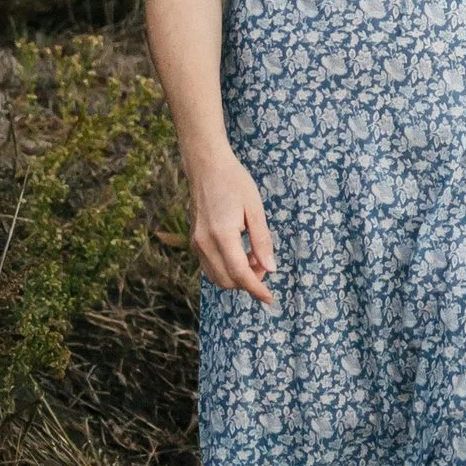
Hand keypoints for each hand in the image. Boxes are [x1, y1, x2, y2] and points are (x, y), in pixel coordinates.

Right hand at [189, 153, 277, 304]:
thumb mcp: (255, 209)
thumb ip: (262, 241)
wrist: (207, 167)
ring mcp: (196, 243)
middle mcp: (204, 243)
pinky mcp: (194, 241)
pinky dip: (226, 269)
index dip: (256, 289)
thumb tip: (270, 268)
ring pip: (217, 277)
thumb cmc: (235, 183)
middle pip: (227, 281)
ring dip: (237, 277)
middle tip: (265, 264)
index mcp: (221, 235)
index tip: (270, 298)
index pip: (240, 273)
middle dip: (249, 282)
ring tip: (254, 256)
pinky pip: (210, 267)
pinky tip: (241, 253)